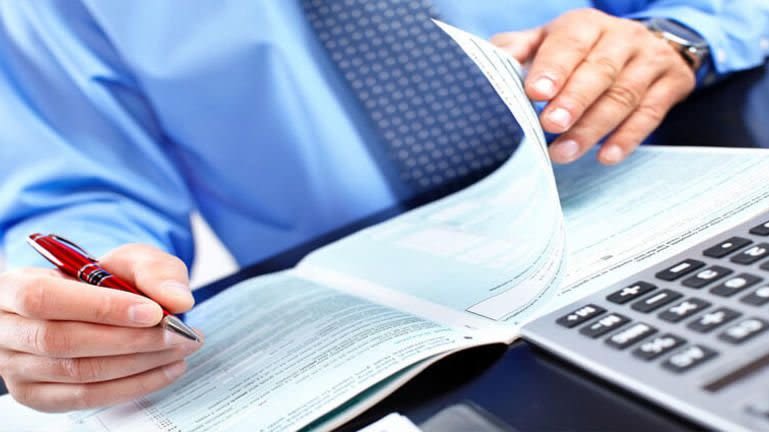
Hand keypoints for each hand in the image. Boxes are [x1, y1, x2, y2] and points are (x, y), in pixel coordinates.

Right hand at [0, 244, 201, 411]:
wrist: (94, 303)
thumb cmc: (105, 279)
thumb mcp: (130, 260)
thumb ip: (155, 271)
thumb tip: (178, 300)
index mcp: (13, 286)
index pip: (45, 298)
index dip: (100, 307)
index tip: (153, 312)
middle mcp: (6, 330)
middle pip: (62, 341)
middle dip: (130, 340)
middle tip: (179, 334)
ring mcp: (17, 368)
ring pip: (78, 373)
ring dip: (139, 364)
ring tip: (180, 349)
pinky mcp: (38, 396)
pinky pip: (87, 397)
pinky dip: (133, 385)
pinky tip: (165, 369)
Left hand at [492, 9, 696, 163]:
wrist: (644, 44)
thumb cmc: (581, 50)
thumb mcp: (548, 41)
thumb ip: (518, 51)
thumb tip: (488, 63)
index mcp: (585, 25)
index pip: (569, 43)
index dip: (553, 68)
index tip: (535, 92)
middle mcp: (621, 37)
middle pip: (599, 71)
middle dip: (574, 101)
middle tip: (550, 126)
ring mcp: (650, 60)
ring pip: (623, 96)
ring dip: (593, 128)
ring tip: (564, 153)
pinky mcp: (671, 84)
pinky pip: (650, 113)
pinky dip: (628, 137)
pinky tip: (606, 156)